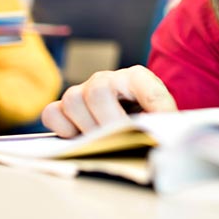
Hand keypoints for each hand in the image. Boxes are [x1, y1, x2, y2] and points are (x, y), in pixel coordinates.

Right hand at [41, 65, 177, 137]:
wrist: (127, 112)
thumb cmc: (142, 112)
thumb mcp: (160, 114)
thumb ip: (164, 120)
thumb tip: (166, 136)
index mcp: (137, 78)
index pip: (147, 88)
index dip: (157, 107)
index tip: (165, 124)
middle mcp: (106, 79)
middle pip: (97, 92)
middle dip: (109, 123)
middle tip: (119, 139)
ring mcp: (82, 91)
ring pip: (72, 101)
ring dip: (86, 128)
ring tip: (101, 141)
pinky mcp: (63, 107)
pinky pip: (52, 113)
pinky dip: (63, 130)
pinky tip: (80, 137)